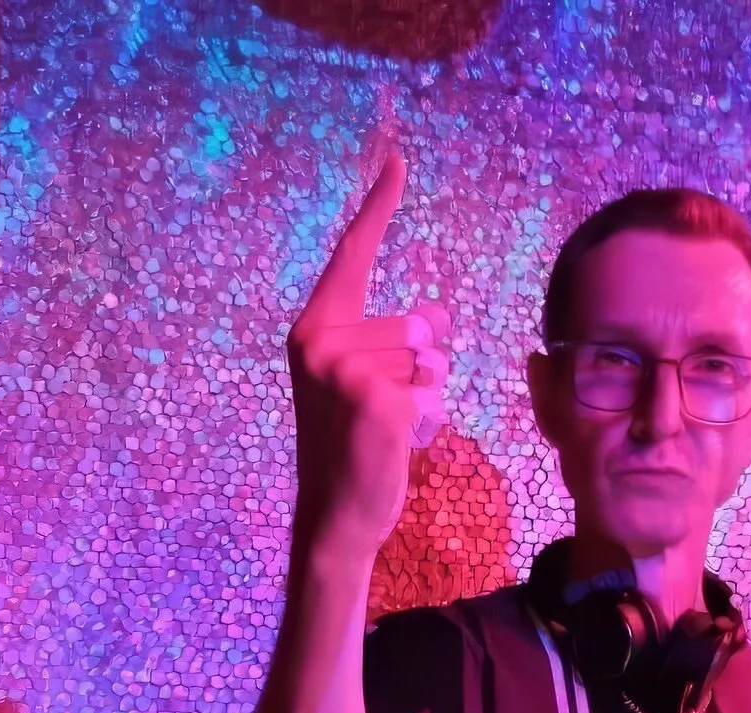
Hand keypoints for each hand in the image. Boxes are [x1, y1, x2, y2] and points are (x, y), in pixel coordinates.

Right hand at [287, 149, 449, 552]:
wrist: (335, 516)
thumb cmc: (353, 448)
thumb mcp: (366, 383)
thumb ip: (392, 341)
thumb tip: (436, 315)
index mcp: (313, 329)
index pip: (353, 256)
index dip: (378, 207)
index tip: (397, 158)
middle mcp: (321, 340)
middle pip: (416, 325)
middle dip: (421, 368)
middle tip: (386, 410)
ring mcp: (346, 370)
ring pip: (430, 360)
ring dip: (427, 396)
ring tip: (390, 428)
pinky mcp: (377, 400)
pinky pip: (434, 392)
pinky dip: (430, 420)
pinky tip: (399, 444)